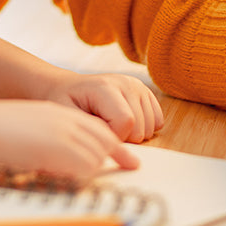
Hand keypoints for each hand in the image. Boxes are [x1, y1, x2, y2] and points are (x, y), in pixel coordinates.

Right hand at [0, 99, 140, 179]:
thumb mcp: (27, 130)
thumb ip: (49, 142)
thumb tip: (65, 167)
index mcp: (58, 112)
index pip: (98, 128)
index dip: (114, 147)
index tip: (130, 161)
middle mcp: (66, 119)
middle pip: (105, 141)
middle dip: (112, 159)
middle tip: (123, 171)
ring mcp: (64, 132)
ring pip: (97, 156)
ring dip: (88, 171)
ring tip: (67, 176)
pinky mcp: (59, 147)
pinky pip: (85, 168)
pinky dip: (79, 177)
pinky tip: (59, 178)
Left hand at [43, 72, 163, 142]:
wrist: (70, 88)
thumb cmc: (67, 104)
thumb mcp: (68, 116)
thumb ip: (90, 129)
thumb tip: (112, 143)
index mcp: (105, 87)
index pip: (126, 122)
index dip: (114, 138)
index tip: (97, 135)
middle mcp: (126, 82)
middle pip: (140, 127)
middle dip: (123, 138)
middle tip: (104, 130)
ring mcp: (137, 85)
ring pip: (151, 126)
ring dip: (134, 135)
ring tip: (113, 125)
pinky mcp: (145, 91)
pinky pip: (158, 121)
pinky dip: (145, 128)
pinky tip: (127, 123)